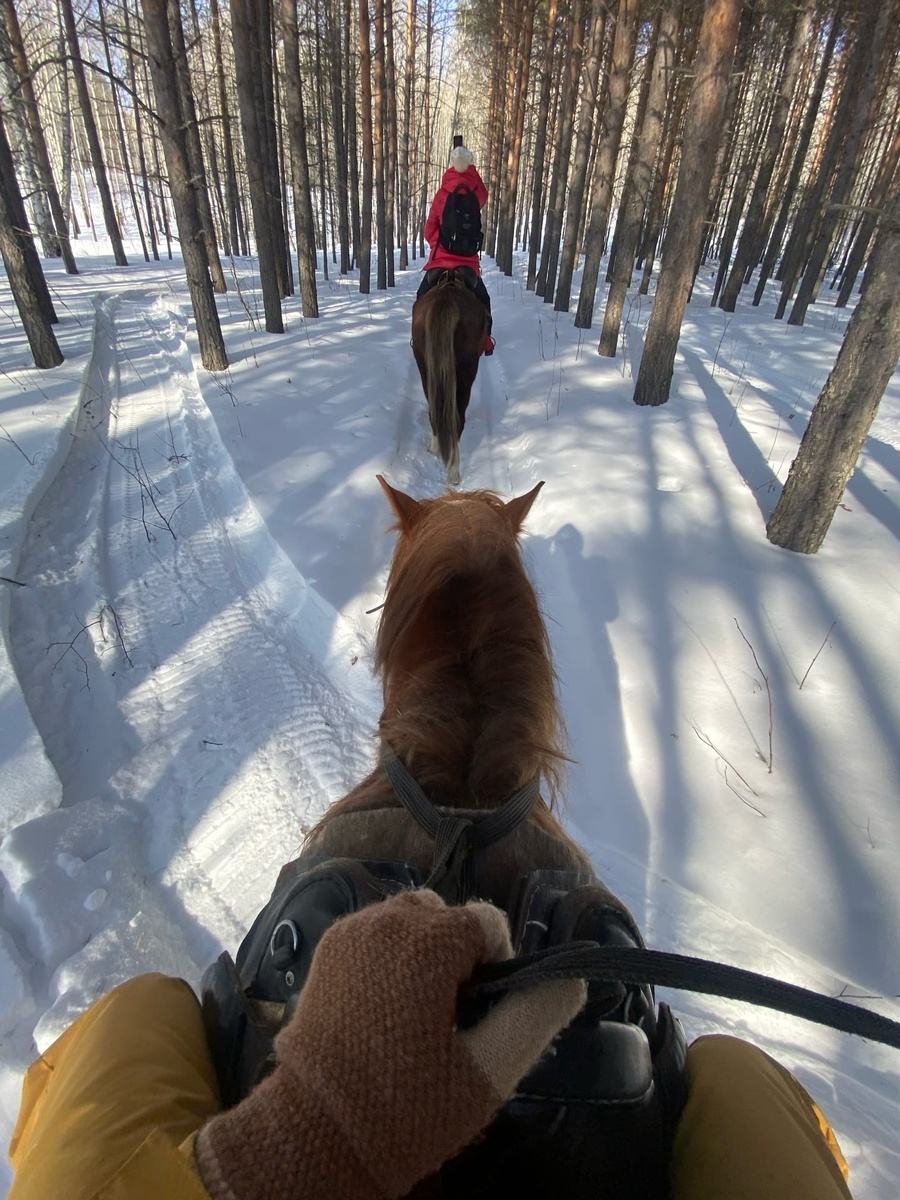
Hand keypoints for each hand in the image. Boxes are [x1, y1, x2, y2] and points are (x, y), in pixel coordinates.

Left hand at [196, 889, 584, 1199]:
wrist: (314, 1136)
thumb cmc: (407, 1107)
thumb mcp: (488, 1071)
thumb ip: (536, 1015)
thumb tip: (570, 978)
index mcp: (426, 942)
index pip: (489, 923)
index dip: (497, 968)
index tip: (479, 1017)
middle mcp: (386, 920)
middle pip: (449, 918)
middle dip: (460, 959)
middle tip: (449, 1022)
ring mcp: (351, 931)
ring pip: (412, 920)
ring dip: (426, 954)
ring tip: (417, 1014)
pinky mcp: (327, 948)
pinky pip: (377, 932)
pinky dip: (391, 957)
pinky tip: (385, 1008)